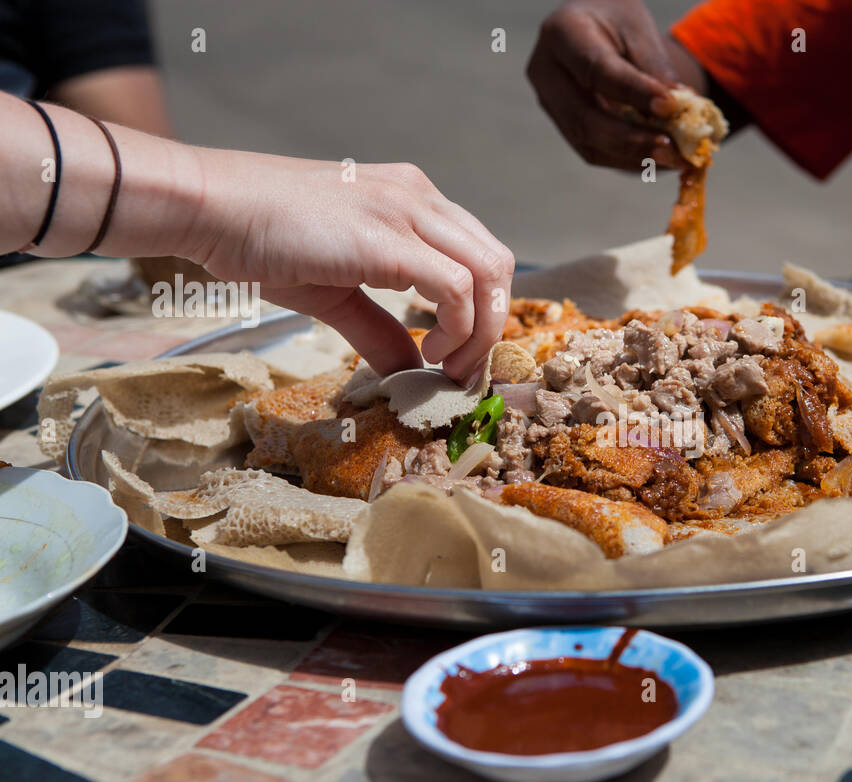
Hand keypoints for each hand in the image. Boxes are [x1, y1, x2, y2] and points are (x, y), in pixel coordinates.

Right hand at [187, 152, 513, 383]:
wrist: (211, 206)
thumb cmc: (262, 239)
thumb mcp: (335, 292)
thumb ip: (379, 328)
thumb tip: (411, 372)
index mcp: (413, 200)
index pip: (480, 253)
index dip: (484, 310)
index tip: (460, 356)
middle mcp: (420, 197)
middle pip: (498, 264)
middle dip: (493, 326)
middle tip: (462, 369)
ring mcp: (408, 211)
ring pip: (488, 274)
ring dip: (480, 333)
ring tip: (446, 365)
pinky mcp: (389, 238)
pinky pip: (455, 287)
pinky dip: (457, 329)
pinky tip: (429, 352)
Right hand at [527, 0, 689, 170]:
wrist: (595, 28)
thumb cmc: (618, 23)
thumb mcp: (638, 30)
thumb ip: (654, 67)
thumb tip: (678, 108)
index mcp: (561, 34)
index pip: (596, 70)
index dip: (633, 92)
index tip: (670, 105)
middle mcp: (545, 73)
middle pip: (583, 118)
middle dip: (630, 138)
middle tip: (671, 147)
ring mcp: (551, 104)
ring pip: (588, 143)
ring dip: (633, 155)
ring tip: (673, 157)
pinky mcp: (564, 126)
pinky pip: (595, 152)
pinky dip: (629, 159)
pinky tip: (659, 157)